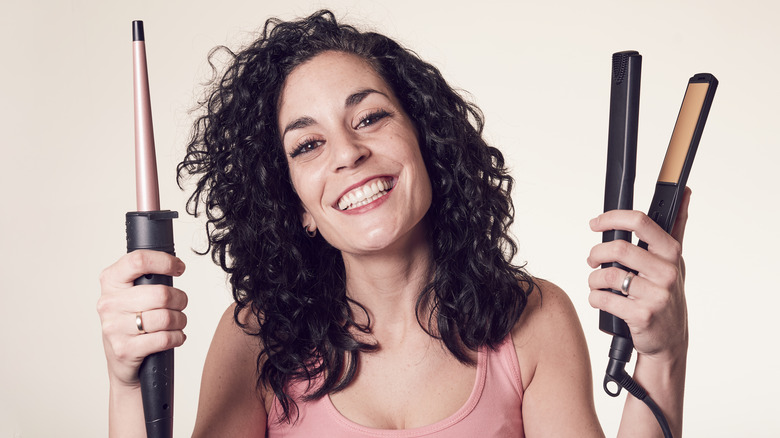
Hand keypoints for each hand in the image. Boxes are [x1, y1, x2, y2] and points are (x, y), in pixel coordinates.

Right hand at [97, 250, 187, 386]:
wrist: (120, 360)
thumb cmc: (131, 320)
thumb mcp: (131, 293)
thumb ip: (147, 278)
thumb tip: (176, 265)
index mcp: (110, 281)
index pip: (138, 260)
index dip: (165, 262)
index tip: (179, 268)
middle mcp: (109, 303)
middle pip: (161, 294)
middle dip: (180, 299)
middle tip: (181, 304)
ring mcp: (114, 327)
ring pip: (166, 317)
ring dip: (180, 320)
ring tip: (178, 322)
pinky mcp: (125, 349)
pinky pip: (165, 338)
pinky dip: (178, 337)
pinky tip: (175, 336)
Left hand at [586, 188, 690, 359]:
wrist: (670, 341)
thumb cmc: (667, 294)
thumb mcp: (675, 260)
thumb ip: (676, 226)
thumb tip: (685, 192)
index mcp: (671, 253)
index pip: (640, 222)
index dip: (612, 218)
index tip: (595, 223)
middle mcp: (667, 272)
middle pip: (618, 248)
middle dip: (596, 253)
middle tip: (592, 259)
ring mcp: (656, 295)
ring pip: (607, 275)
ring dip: (593, 279)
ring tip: (596, 283)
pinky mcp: (642, 315)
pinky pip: (603, 299)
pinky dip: (594, 298)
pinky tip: (600, 300)